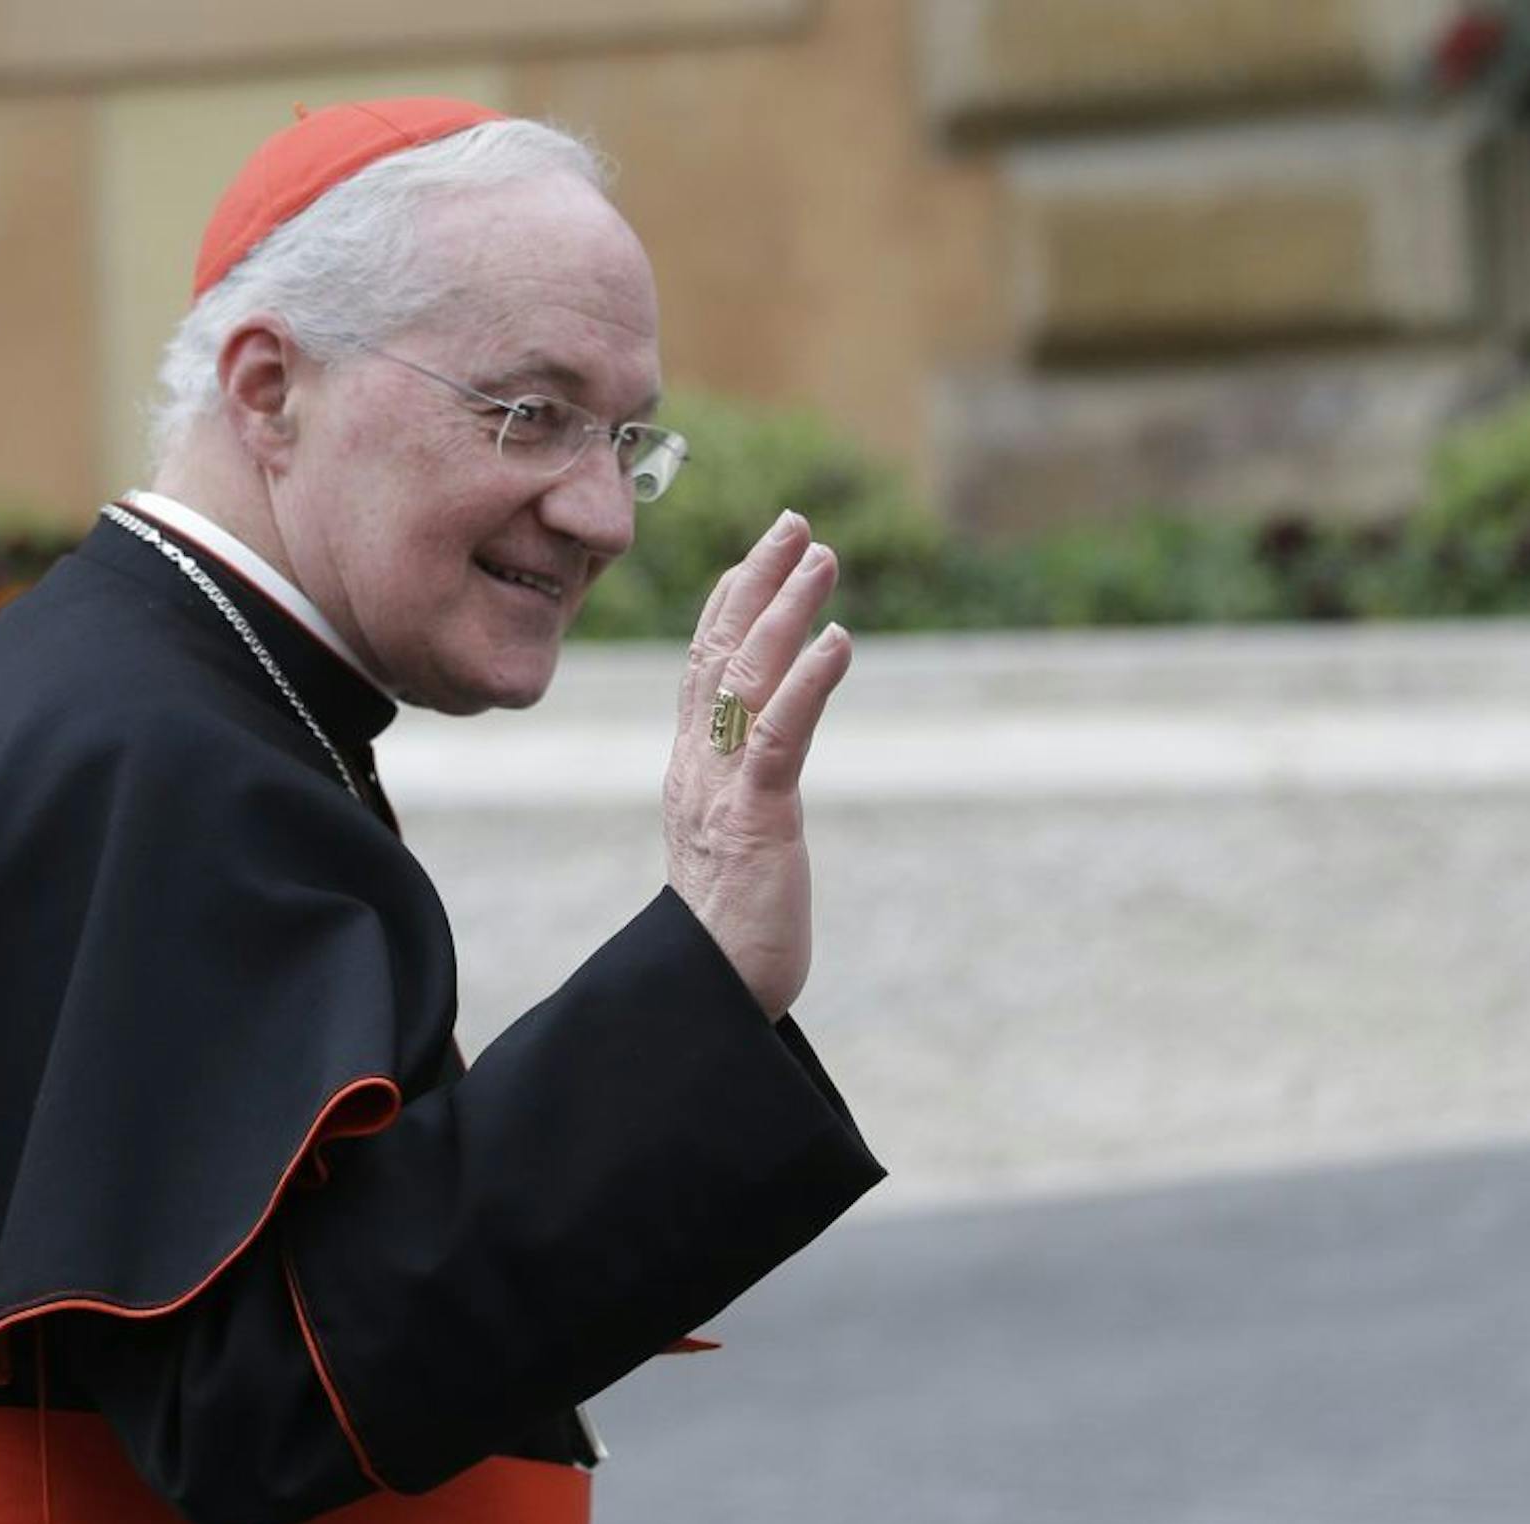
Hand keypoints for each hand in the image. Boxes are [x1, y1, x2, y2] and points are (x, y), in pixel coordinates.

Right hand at [664, 509, 851, 1021]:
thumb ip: (735, 794)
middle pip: (719, 652)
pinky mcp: (753, 820)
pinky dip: (808, 682)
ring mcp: (720, 790)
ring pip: (747, 678)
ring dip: (786, 611)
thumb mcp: (728, 841)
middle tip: (796, 523)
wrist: (708, 996)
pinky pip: (779, 737)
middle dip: (757, 582)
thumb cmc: (728, 930)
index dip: (728, 602)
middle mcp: (697, 767)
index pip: (702, 668)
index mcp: (691, 769)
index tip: (758, 552)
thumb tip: (756, 765)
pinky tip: (839, 642)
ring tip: (822, 557)